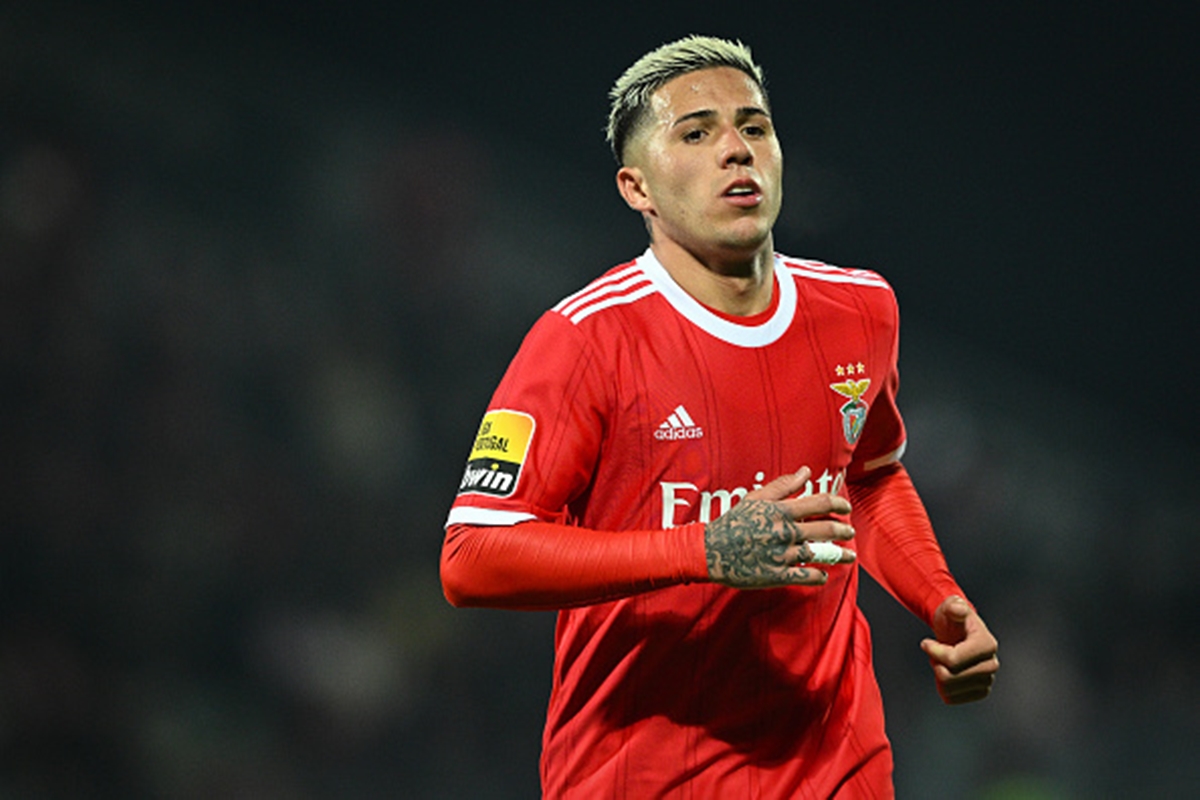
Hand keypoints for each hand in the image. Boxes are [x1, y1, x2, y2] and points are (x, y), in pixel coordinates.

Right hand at [704, 467, 855, 588]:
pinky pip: (805, 577)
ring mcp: (781, 555)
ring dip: (840, 555)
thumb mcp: (756, 498)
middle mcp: (784, 532)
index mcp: (781, 511)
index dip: (839, 504)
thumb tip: (805, 471)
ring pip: (820, 554)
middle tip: (849, 531)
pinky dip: (818, 576)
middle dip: (844, 530)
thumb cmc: (733, 522)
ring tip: (850, 555)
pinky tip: (823, 574)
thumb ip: (783, 485)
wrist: (710, 551)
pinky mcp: (776, 575)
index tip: (845, 508)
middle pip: (826, 529)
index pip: (821, 503)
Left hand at [920, 596, 998, 703]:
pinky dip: (942, 687)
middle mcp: (992, 664)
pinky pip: (951, 698)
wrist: (957, 634)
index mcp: (987, 644)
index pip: (953, 659)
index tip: (925, 642)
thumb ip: (953, 606)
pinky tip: (945, 673)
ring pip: (949, 689)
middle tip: (935, 653)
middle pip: (950, 676)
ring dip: (938, 674)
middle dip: (935, 663)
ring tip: (941, 662)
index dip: (933, 651)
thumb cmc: (953, 620)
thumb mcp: (951, 607)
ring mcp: (988, 680)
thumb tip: (957, 609)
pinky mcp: (980, 692)